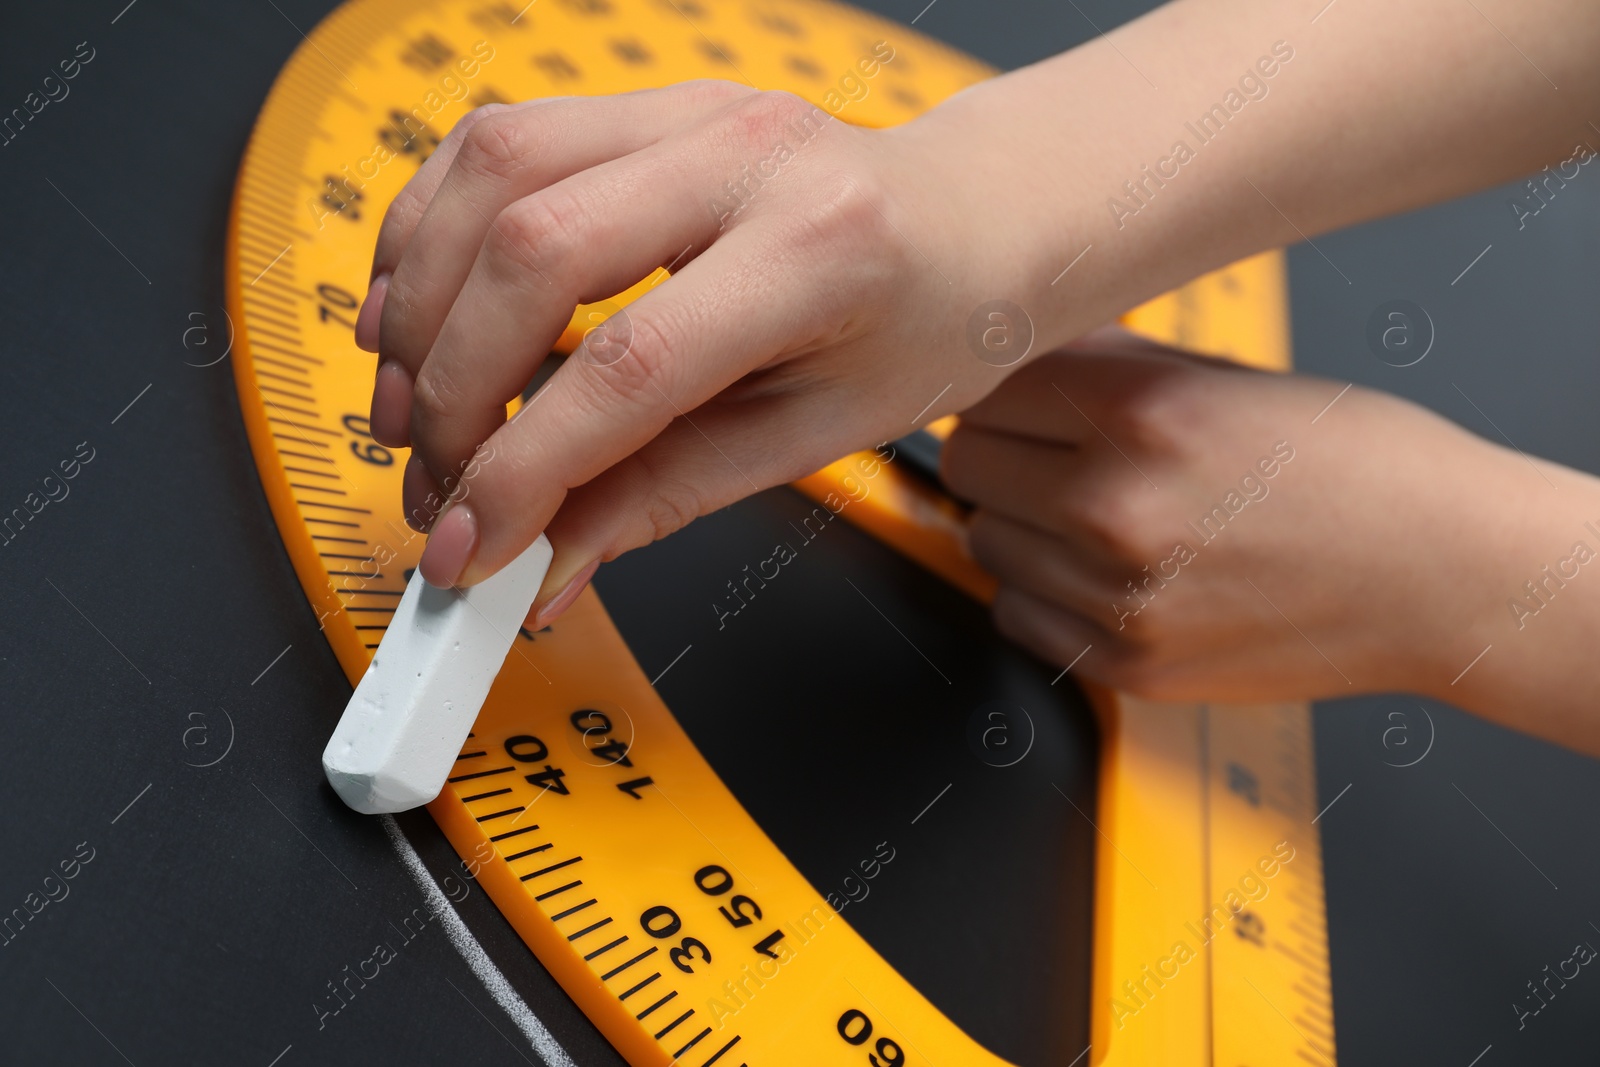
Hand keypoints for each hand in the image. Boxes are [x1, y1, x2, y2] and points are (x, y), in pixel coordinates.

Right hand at [354, 81, 1054, 616]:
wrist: (970, 221)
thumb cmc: (925, 324)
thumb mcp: (816, 434)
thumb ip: (665, 495)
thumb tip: (544, 562)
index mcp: (821, 248)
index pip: (629, 366)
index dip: (521, 470)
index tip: (469, 548)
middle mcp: (746, 152)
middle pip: (535, 252)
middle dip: (452, 390)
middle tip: (437, 485)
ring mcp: (687, 108)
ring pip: (493, 174)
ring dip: (419, 302)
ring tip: (409, 407)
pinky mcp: (642, 102)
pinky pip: (493, 142)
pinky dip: (431, 231)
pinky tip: (421, 309)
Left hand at [941, 328, 1599, 721]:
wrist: (1444, 577)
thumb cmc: (1358, 468)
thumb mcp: (1231, 376)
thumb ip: (1111, 363)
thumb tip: (1022, 350)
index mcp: (1143, 411)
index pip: (984, 388)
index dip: (999, 388)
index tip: (1016, 397)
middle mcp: (1118, 505)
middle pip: (967, 466)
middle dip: (1002, 453)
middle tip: (1050, 454)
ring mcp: (1118, 596)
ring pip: (983, 543)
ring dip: (1019, 525)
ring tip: (1093, 515)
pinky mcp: (1128, 664)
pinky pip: (1017, 615)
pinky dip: (1043, 593)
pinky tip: (1103, 572)